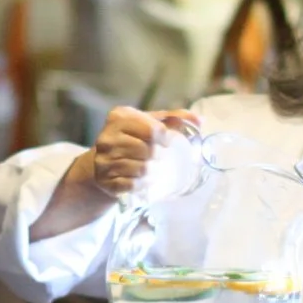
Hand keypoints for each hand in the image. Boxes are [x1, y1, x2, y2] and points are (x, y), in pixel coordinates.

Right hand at [30, 106, 200, 241]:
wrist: (102, 162)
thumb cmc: (133, 139)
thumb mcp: (150, 122)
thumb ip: (175, 119)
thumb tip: (200, 121)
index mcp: (119, 117)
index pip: (153, 129)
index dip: (168, 138)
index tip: (170, 142)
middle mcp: (107, 138)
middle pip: (148, 150)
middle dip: (161, 156)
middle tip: (163, 158)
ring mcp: (103, 161)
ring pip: (141, 169)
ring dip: (154, 172)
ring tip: (156, 170)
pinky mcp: (105, 180)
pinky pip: (132, 185)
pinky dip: (144, 185)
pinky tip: (147, 181)